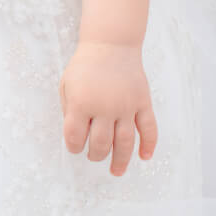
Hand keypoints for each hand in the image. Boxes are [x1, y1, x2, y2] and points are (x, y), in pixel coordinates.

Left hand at [58, 42, 157, 176]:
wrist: (110, 44)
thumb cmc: (84, 66)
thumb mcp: (67, 85)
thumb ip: (69, 111)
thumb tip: (76, 136)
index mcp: (82, 103)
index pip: (75, 137)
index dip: (73, 147)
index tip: (75, 147)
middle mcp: (105, 107)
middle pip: (102, 144)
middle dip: (96, 155)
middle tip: (93, 156)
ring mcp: (127, 106)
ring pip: (126, 142)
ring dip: (121, 160)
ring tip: (116, 171)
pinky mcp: (143, 102)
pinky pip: (149, 128)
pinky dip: (149, 145)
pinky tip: (144, 157)